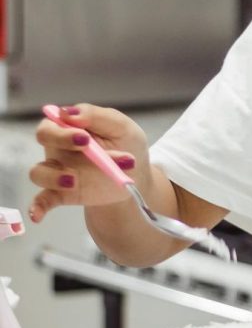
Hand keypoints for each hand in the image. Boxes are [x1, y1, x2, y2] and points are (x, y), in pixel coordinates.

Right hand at [28, 104, 149, 221]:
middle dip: (60, 140)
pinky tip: (37, 215)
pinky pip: (43, 200)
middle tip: (85, 145)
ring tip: (74, 180)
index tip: (85, 136)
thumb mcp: (121, 127)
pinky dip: (37, 207)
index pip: (56, 120)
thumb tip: (68, 112)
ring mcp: (60, 170)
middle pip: (44, 137)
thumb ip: (96, 116)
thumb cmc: (128, 145)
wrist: (137, 176)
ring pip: (39, 171)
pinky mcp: (63, 193)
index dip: (66, 127)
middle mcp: (61, 146)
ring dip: (53, 176)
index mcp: (74, 125)